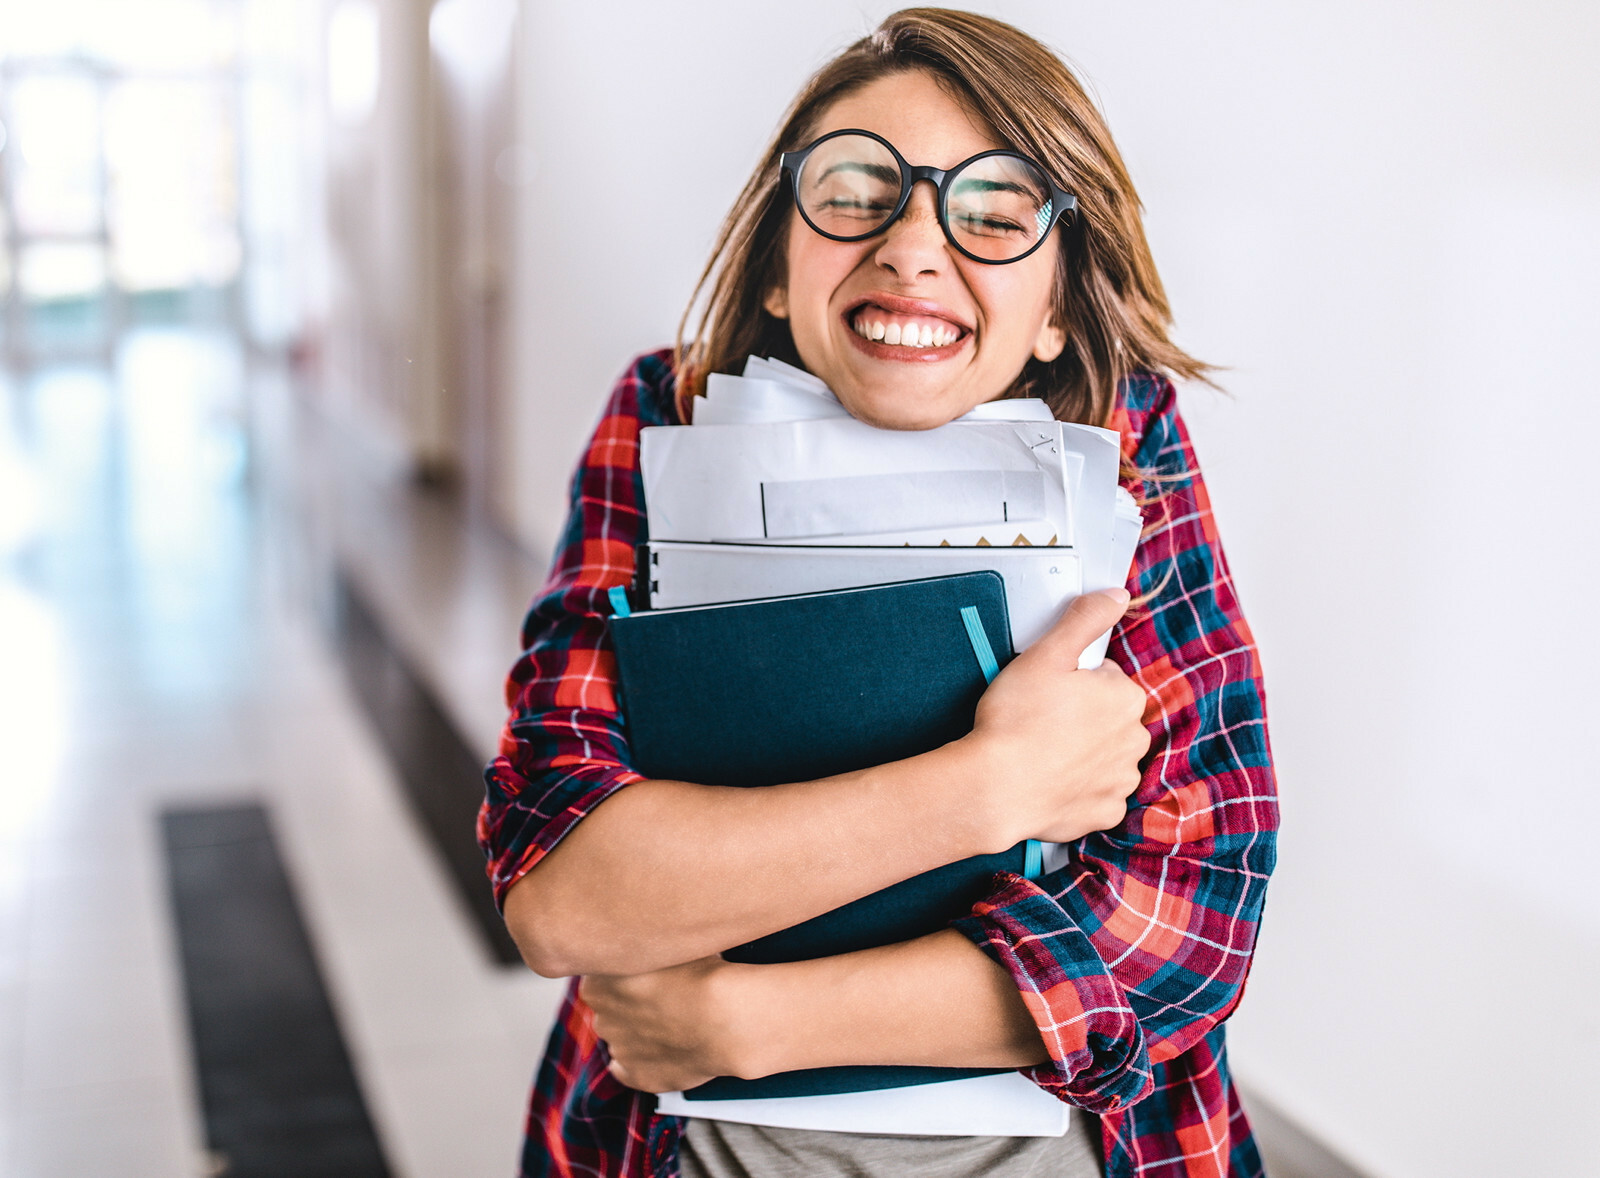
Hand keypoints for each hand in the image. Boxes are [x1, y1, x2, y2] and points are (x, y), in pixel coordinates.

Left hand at [580, 958, 756, 1092]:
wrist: (726, 1017)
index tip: (651, 970)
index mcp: (597, 984)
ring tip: (677, 1020)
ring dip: (642, 1031)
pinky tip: (664, 1050)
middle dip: (633, 1003)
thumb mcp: (667, 942)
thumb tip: (651, 936)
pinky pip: (631, 1070)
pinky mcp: (639, 1077)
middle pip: (612, 1008)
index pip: (602, 977)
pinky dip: (643, 1062)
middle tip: (668, 993)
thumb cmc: (701, 971)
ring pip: (624, 1038)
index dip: (628, 973)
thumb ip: (646, 944)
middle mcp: (602, 1018)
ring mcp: (621, 1051)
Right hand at [958, 589, 1150, 845]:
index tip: (1046, 691)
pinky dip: (1077, 789)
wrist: (995, 788)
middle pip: (1108, 718)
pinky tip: (1049, 781)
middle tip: (1040, 720)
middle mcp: (1134, 740)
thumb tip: (1117, 595)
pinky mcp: (1104, 813)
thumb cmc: (1016, 719)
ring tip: (1041, 752)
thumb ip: (1084, 620)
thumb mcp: (1047, 655)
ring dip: (1082, 754)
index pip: (1105, 679)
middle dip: (1082, 717)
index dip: (1073, 681)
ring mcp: (1120, 780)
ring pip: (1104, 757)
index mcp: (1125, 698)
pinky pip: (1096, 795)